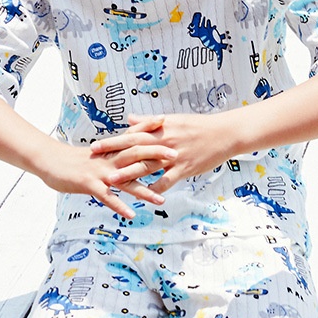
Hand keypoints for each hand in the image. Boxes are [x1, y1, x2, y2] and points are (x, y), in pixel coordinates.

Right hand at [38, 116, 178, 218]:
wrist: (49, 161)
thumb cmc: (73, 160)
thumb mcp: (96, 154)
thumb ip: (113, 152)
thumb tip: (128, 150)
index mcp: (110, 151)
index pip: (132, 137)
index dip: (149, 129)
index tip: (167, 123)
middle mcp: (108, 159)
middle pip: (135, 155)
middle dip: (156, 156)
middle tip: (176, 156)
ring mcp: (99, 172)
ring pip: (125, 180)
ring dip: (144, 190)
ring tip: (161, 200)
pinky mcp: (89, 185)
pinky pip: (107, 197)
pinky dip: (119, 205)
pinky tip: (131, 215)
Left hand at [89, 112, 235, 194]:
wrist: (224, 133)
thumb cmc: (198, 126)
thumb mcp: (173, 120)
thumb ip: (149, 122)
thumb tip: (129, 119)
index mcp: (160, 128)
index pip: (131, 135)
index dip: (113, 141)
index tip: (96, 145)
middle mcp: (164, 141)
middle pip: (133, 148)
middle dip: (112, 154)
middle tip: (94, 160)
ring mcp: (174, 156)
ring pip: (147, 165)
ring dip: (128, 174)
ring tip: (111, 181)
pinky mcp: (185, 168)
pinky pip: (167, 181)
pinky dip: (155, 189)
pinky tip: (143, 197)